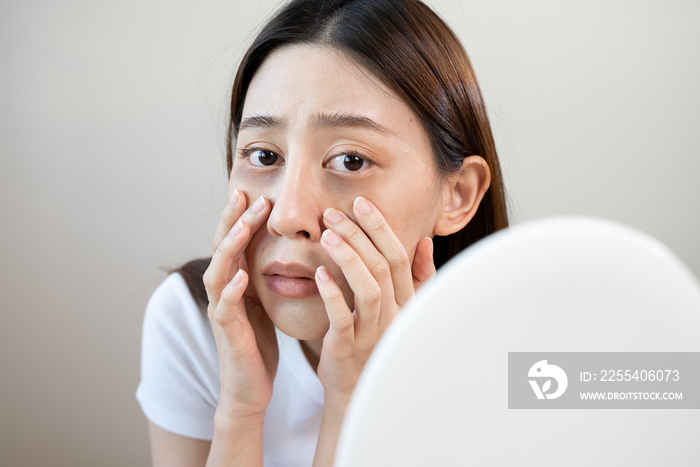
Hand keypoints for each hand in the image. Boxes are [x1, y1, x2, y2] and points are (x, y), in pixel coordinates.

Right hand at [203, 190, 277, 419]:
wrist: (249, 388)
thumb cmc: (259, 346)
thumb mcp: (265, 304)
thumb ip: (266, 278)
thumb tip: (288, 251)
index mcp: (234, 284)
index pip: (235, 243)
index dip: (241, 218)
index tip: (255, 192)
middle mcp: (222, 293)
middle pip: (221, 249)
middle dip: (232, 221)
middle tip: (244, 195)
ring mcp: (221, 312)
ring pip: (217, 272)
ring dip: (229, 247)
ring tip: (242, 226)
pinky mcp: (228, 334)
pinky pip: (225, 308)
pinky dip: (231, 290)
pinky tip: (241, 276)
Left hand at [314, 196, 435, 408]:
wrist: (356, 388)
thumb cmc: (376, 341)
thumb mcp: (400, 308)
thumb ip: (415, 277)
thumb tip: (425, 242)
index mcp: (405, 300)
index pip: (399, 255)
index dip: (381, 227)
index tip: (360, 202)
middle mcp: (394, 314)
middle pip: (383, 266)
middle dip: (359, 234)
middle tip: (333, 213)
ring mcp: (373, 331)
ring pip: (368, 288)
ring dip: (348, 257)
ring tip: (327, 235)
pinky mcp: (348, 347)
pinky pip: (343, 318)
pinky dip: (332, 294)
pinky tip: (319, 274)